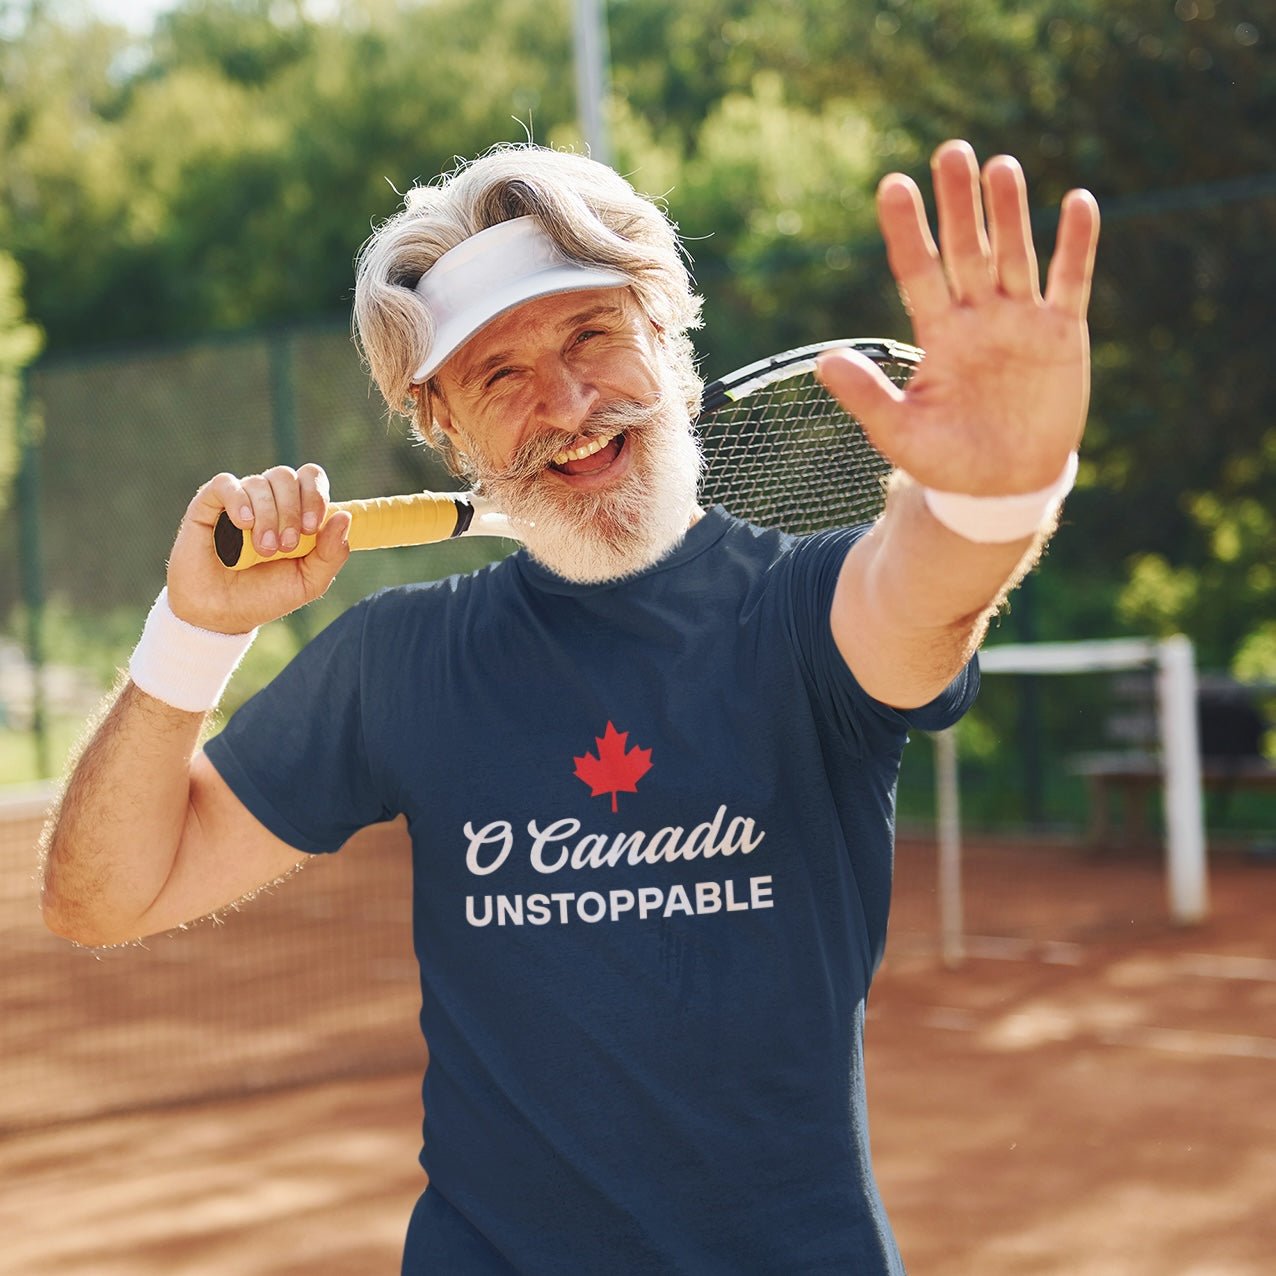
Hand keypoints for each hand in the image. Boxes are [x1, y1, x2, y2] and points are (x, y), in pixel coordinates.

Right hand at [166, 463, 351, 633]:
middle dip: (292, 510)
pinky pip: (225, 484)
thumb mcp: (308, 581)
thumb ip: (331, 553)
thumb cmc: (266, 596)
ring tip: (264, 549)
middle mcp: (267, 500)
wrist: (223, 615)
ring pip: (259, 482)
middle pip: (286, 476)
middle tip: (287, 545)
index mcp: (295, 511)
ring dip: (268, 515)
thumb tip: (345, 517)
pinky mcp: (207, 506)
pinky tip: (244, 523)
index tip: (313, 527)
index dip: (315, 494)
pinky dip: (238, 499)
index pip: (311, 477)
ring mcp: (238, 501)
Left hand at [818, 139, 1100, 494]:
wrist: (1001, 489)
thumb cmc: (946, 462)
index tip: (892, 185)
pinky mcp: (1062, 334)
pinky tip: (1078, 202)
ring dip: (1010, 213)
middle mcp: (977, 318)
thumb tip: (822, 361)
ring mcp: (1020, 322)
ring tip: (1000, 166)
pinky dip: (1076, 245)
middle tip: (951, 150)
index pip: (918, 271)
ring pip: (1014, 255)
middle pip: (966, 249)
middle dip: (959, 203)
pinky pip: (1071, 282)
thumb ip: (867, 395)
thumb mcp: (899, 433)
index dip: (907, 230)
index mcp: (937, 335)